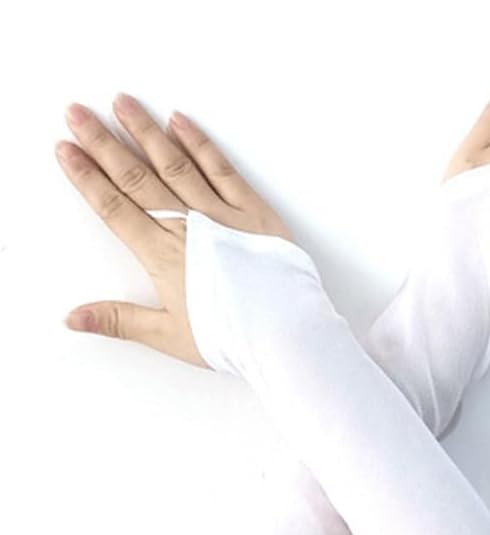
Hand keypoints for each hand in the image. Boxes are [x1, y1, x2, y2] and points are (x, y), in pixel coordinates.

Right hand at [55, 95, 290, 366]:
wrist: (286, 332)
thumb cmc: (232, 338)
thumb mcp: (169, 336)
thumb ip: (119, 320)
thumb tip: (73, 318)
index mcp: (163, 255)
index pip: (114, 208)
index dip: (87, 178)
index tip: (66, 150)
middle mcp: (188, 227)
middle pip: (137, 177)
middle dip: (103, 143)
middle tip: (78, 112)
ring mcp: (221, 215)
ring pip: (175, 164)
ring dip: (146, 132)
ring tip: (123, 103)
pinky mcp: (253, 212)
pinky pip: (221, 170)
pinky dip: (199, 145)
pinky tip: (181, 122)